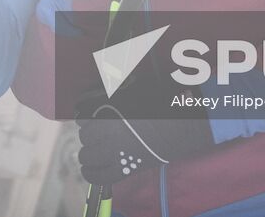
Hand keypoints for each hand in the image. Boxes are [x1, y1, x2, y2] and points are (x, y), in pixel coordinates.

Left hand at [76, 99, 212, 184]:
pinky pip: (98, 176)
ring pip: (87, 156)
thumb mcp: (133, 88)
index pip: (82, 117)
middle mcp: (107, 132)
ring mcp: (114, 152)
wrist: (182, 126)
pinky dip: (90, 173)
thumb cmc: (159, 103)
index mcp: (108, 110)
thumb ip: (112, 90)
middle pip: (85, 136)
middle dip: (89, 135)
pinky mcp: (124, 170)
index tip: (92, 119)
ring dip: (89, 152)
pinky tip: (90, 168)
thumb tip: (97, 90)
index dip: (86, 118)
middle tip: (99, 134)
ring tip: (95, 150)